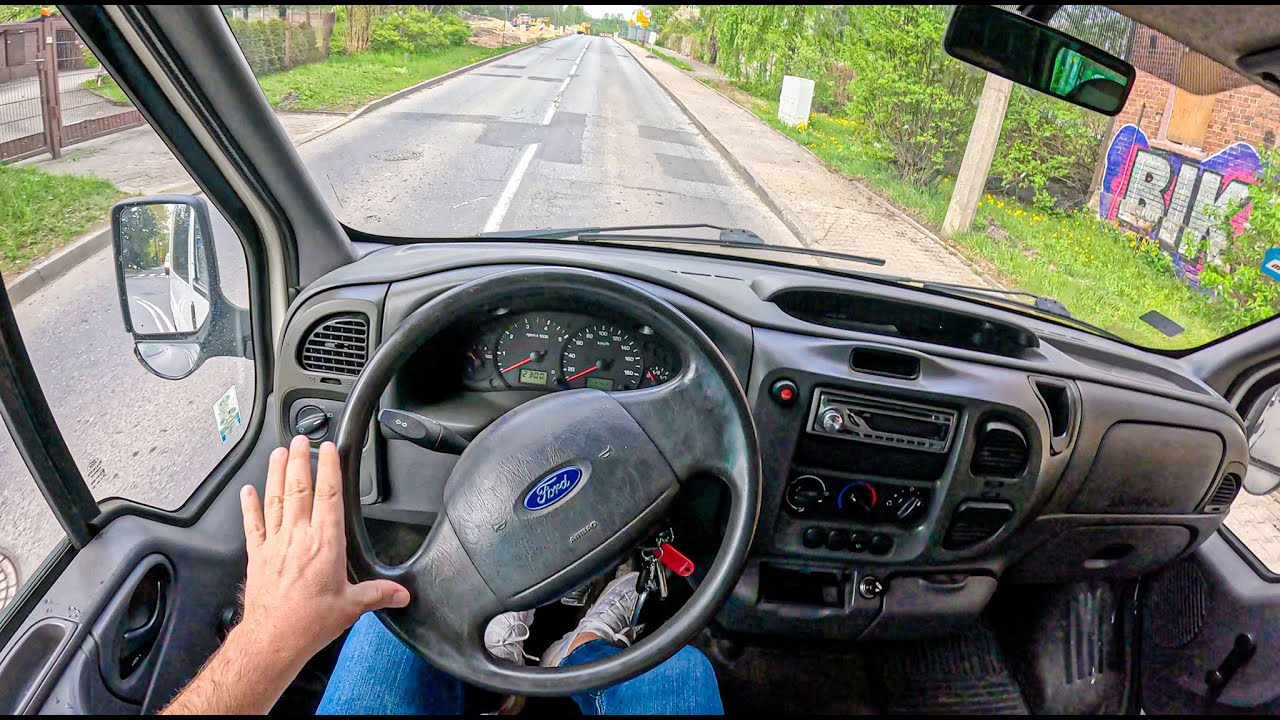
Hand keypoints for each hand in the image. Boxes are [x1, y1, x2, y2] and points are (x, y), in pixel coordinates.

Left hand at [238, 436, 409, 663]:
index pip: (328, 496)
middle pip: (298, 489)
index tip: (328, 450)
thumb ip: (378, 594)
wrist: (273, 640)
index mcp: (325, 545)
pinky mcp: (258, 556)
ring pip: (275, 499)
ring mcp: (275, 544)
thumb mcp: (352, 607)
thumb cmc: (309, 623)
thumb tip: (402, 594)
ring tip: (279, 453)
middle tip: (301, 440)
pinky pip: (253, 524)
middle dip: (299, 460)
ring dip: (276, 473)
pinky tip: (248, 491)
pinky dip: (250, 505)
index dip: (329, 469)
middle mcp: (299, 538)